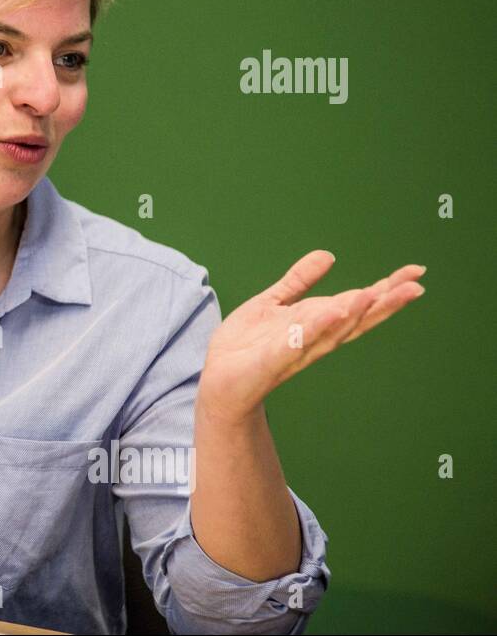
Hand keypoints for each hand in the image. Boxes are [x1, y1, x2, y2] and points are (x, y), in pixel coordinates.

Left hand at [199, 250, 424, 421]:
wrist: (219, 379)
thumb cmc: (247, 344)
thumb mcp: (273, 303)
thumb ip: (298, 281)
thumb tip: (328, 255)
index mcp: (316, 323)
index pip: (357, 304)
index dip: (386, 290)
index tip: (415, 272)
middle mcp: (314, 338)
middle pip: (356, 319)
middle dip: (384, 303)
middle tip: (416, 285)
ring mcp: (295, 350)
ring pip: (330, 331)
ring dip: (353, 312)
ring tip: (374, 293)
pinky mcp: (271, 361)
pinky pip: (295, 343)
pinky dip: (314, 328)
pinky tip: (332, 313)